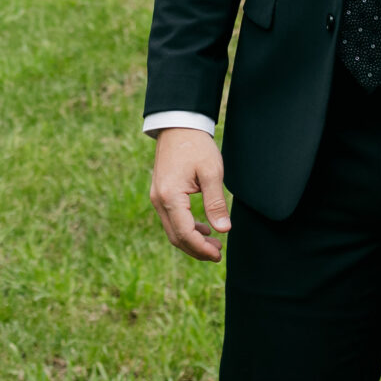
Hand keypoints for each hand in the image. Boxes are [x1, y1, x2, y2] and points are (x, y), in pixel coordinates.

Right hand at [149, 127, 230, 260]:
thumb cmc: (196, 146)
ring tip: (214, 243)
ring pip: (173, 230)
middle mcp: (159, 200)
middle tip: (219, 253)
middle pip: (176, 237)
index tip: (219, 254)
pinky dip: (186, 229)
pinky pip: (171, 220)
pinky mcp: (160, 194)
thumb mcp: (211, 173)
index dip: (202, 249)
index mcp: (170, 196)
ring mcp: (157, 198)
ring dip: (192, 241)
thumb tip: (223, 230)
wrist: (178, 126)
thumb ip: (216, 203)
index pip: (185, 233)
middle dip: (197, 249)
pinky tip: (203, 229)